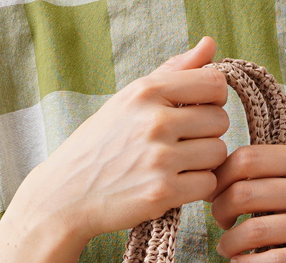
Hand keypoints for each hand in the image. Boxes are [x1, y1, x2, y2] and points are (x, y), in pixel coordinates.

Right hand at [17, 36, 228, 245]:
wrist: (65, 195)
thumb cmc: (99, 147)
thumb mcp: (128, 101)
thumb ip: (172, 72)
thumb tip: (210, 45)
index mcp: (146, 92)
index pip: (214, 84)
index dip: (213, 101)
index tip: (196, 113)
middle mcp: (154, 121)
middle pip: (220, 121)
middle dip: (208, 135)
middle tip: (184, 146)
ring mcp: (159, 158)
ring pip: (218, 154)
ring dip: (204, 163)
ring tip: (178, 167)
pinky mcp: (163, 192)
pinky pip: (207, 184)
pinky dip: (196, 188)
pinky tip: (175, 186)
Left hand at [209, 145, 285, 262]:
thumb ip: (267, 175)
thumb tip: (211, 180)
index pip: (246, 159)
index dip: (220, 179)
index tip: (215, 196)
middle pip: (243, 193)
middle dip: (220, 212)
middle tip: (221, 224)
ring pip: (254, 231)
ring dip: (229, 243)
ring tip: (227, 249)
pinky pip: (273, 262)